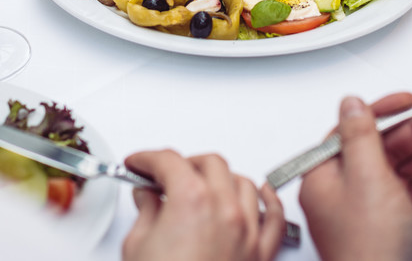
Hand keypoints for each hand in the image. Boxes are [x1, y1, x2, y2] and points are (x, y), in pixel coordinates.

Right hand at [122, 150, 283, 260]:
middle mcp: (225, 210)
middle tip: (164, 175)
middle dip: (184, 164)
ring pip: (243, 183)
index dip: (149, 159)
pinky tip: (261, 192)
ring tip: (203, 184)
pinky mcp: (259, 255)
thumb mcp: (138, 246)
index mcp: (192, 200)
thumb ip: (147, 211)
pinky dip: (268, 200)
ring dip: (221, 178)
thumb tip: (148, 197)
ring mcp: (247, 232)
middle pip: (209, 164)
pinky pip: (273, 217)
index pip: (169, 161)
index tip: (140, 164)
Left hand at [299, 94, 411, 260]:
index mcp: (323, 177)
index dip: (383, 111)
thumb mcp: (366, 178)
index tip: (408, 101)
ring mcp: (368, 210)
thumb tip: (351, 103)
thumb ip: (360, 137)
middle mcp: (342, 192)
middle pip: (382, 147)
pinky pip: (410, 190)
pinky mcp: (391, 225)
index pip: (352, 130)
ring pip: (399, 167)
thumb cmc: (368, 249)